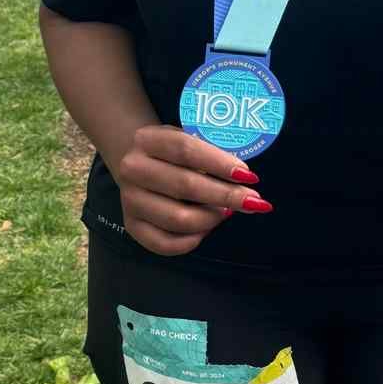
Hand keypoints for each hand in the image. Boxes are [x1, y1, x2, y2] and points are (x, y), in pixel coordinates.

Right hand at [115, 124, 270, 255]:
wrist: (137, 164)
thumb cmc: (172, 153)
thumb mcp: (187, 139)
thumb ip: (211, 155)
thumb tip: (245, 179)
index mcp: (146, 139)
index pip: (186, 150)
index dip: (220, 164)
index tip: (248, 175)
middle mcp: (132, 169)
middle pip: (185, 185)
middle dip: (226, 195)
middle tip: (253, 200)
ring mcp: (129, 200)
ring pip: (178, 219)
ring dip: (212, 218)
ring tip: (227, 212)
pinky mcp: (132, 226)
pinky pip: (166, 244)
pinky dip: (193, 240)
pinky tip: (207, 228)